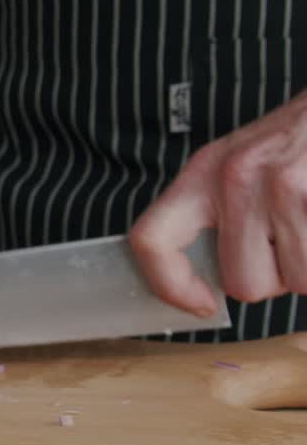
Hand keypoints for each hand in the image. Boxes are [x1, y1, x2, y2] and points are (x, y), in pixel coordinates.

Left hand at [130, 92, 306, 315]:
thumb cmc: (296, 140)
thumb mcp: (241, 161)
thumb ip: (216, 215)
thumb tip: (204, 285)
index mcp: (204, 173)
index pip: (152, 242)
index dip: (170, 286)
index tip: (202, 303)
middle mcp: (236, 178)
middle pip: (243, 284)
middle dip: (273, 277)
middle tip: (288, 243)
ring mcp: (284, 186)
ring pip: (297, 282)